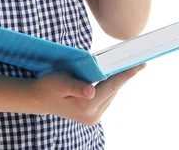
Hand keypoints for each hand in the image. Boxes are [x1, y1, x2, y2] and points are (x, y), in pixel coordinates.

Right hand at [27, 63, 146, 125]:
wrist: (38, 98)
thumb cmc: (48, 85)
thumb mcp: (60, 82)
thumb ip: (77, 87)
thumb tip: (91, 91)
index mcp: (87, 106)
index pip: (112, 86)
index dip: (126, 74)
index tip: (140, 65)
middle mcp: (93, 115)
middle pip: (113, 90)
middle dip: (124, 75)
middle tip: (136, 61)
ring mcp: (93, 117)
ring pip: (111, 94)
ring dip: (116, 81)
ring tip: (126, 67)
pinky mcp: (92, 116)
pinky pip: (106, 97)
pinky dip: (109, 86)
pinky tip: (111, 77)